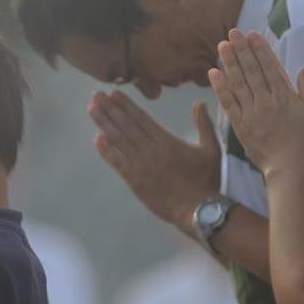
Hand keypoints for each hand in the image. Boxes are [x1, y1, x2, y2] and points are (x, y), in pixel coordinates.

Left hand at [88, 90, 220, 230]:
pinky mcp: (135, 181)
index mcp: (166, 141)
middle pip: (126, 125)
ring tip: (92, 109)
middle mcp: (150, 149)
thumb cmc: (206, 180)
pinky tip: (97, 139)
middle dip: (110, 109)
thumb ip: (204, 125)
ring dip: (104, 124)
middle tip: (95, 95)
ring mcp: (140, 165)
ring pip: (118, 140)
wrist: (199, 210)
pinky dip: (106, 151)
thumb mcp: (211, 149)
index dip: (126, 105)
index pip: (141, 118)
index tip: (113, 94)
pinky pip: (118, 163)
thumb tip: (199, 103)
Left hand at [208, 29, 303, 179]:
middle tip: (232, 32)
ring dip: (229, 63)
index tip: (252, 34)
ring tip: (222, 46)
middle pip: (251, 71)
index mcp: (285, 96)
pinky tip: (213, 73)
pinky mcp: (240, 124)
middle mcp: (265, 101)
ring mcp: (251, 113)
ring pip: (238, 83)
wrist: (289, 168)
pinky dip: (220, 87)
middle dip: (241, 50)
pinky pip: (228, 102)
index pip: (270, 67)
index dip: (260, 49)